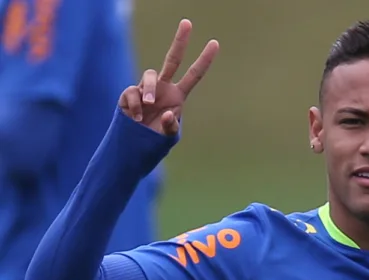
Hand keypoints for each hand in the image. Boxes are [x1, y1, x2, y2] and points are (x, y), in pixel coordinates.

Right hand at [118, 19, 218, 136]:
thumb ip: (171, 127)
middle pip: (173, 59)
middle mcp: (164, 87)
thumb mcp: (168, 136)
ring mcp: (146, 88)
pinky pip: (132, 92)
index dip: (204, 60)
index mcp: (178, 95)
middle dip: (180, 41)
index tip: (215, 43)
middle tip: (188, 22)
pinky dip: (135, 105)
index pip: (194, 74)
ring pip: (149, 74)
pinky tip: (137, 117)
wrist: (135, 144)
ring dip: (149, 89)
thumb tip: (168, 113)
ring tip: (149, 104)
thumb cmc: (156, 137)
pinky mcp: (130, 93)